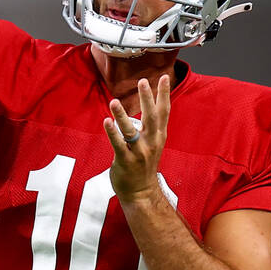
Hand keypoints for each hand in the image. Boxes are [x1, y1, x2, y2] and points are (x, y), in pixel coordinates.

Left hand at [103, 74, 170, 203]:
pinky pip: (118, 145)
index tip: (164, 76)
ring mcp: (139, 152)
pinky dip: (112, 133)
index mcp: (158, 136)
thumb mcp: (154, 143)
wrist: (141, 192)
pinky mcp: (125, 161)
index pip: (164, 111)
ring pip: (131, 131)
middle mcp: (151, 142)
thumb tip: (151, 103)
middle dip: (147, 99)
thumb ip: (153, 125)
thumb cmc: (145, 164)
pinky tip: (106, 121)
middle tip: (142, 81)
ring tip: (114, 101)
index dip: (164, 94)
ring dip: (122, 116)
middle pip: (151, 117)